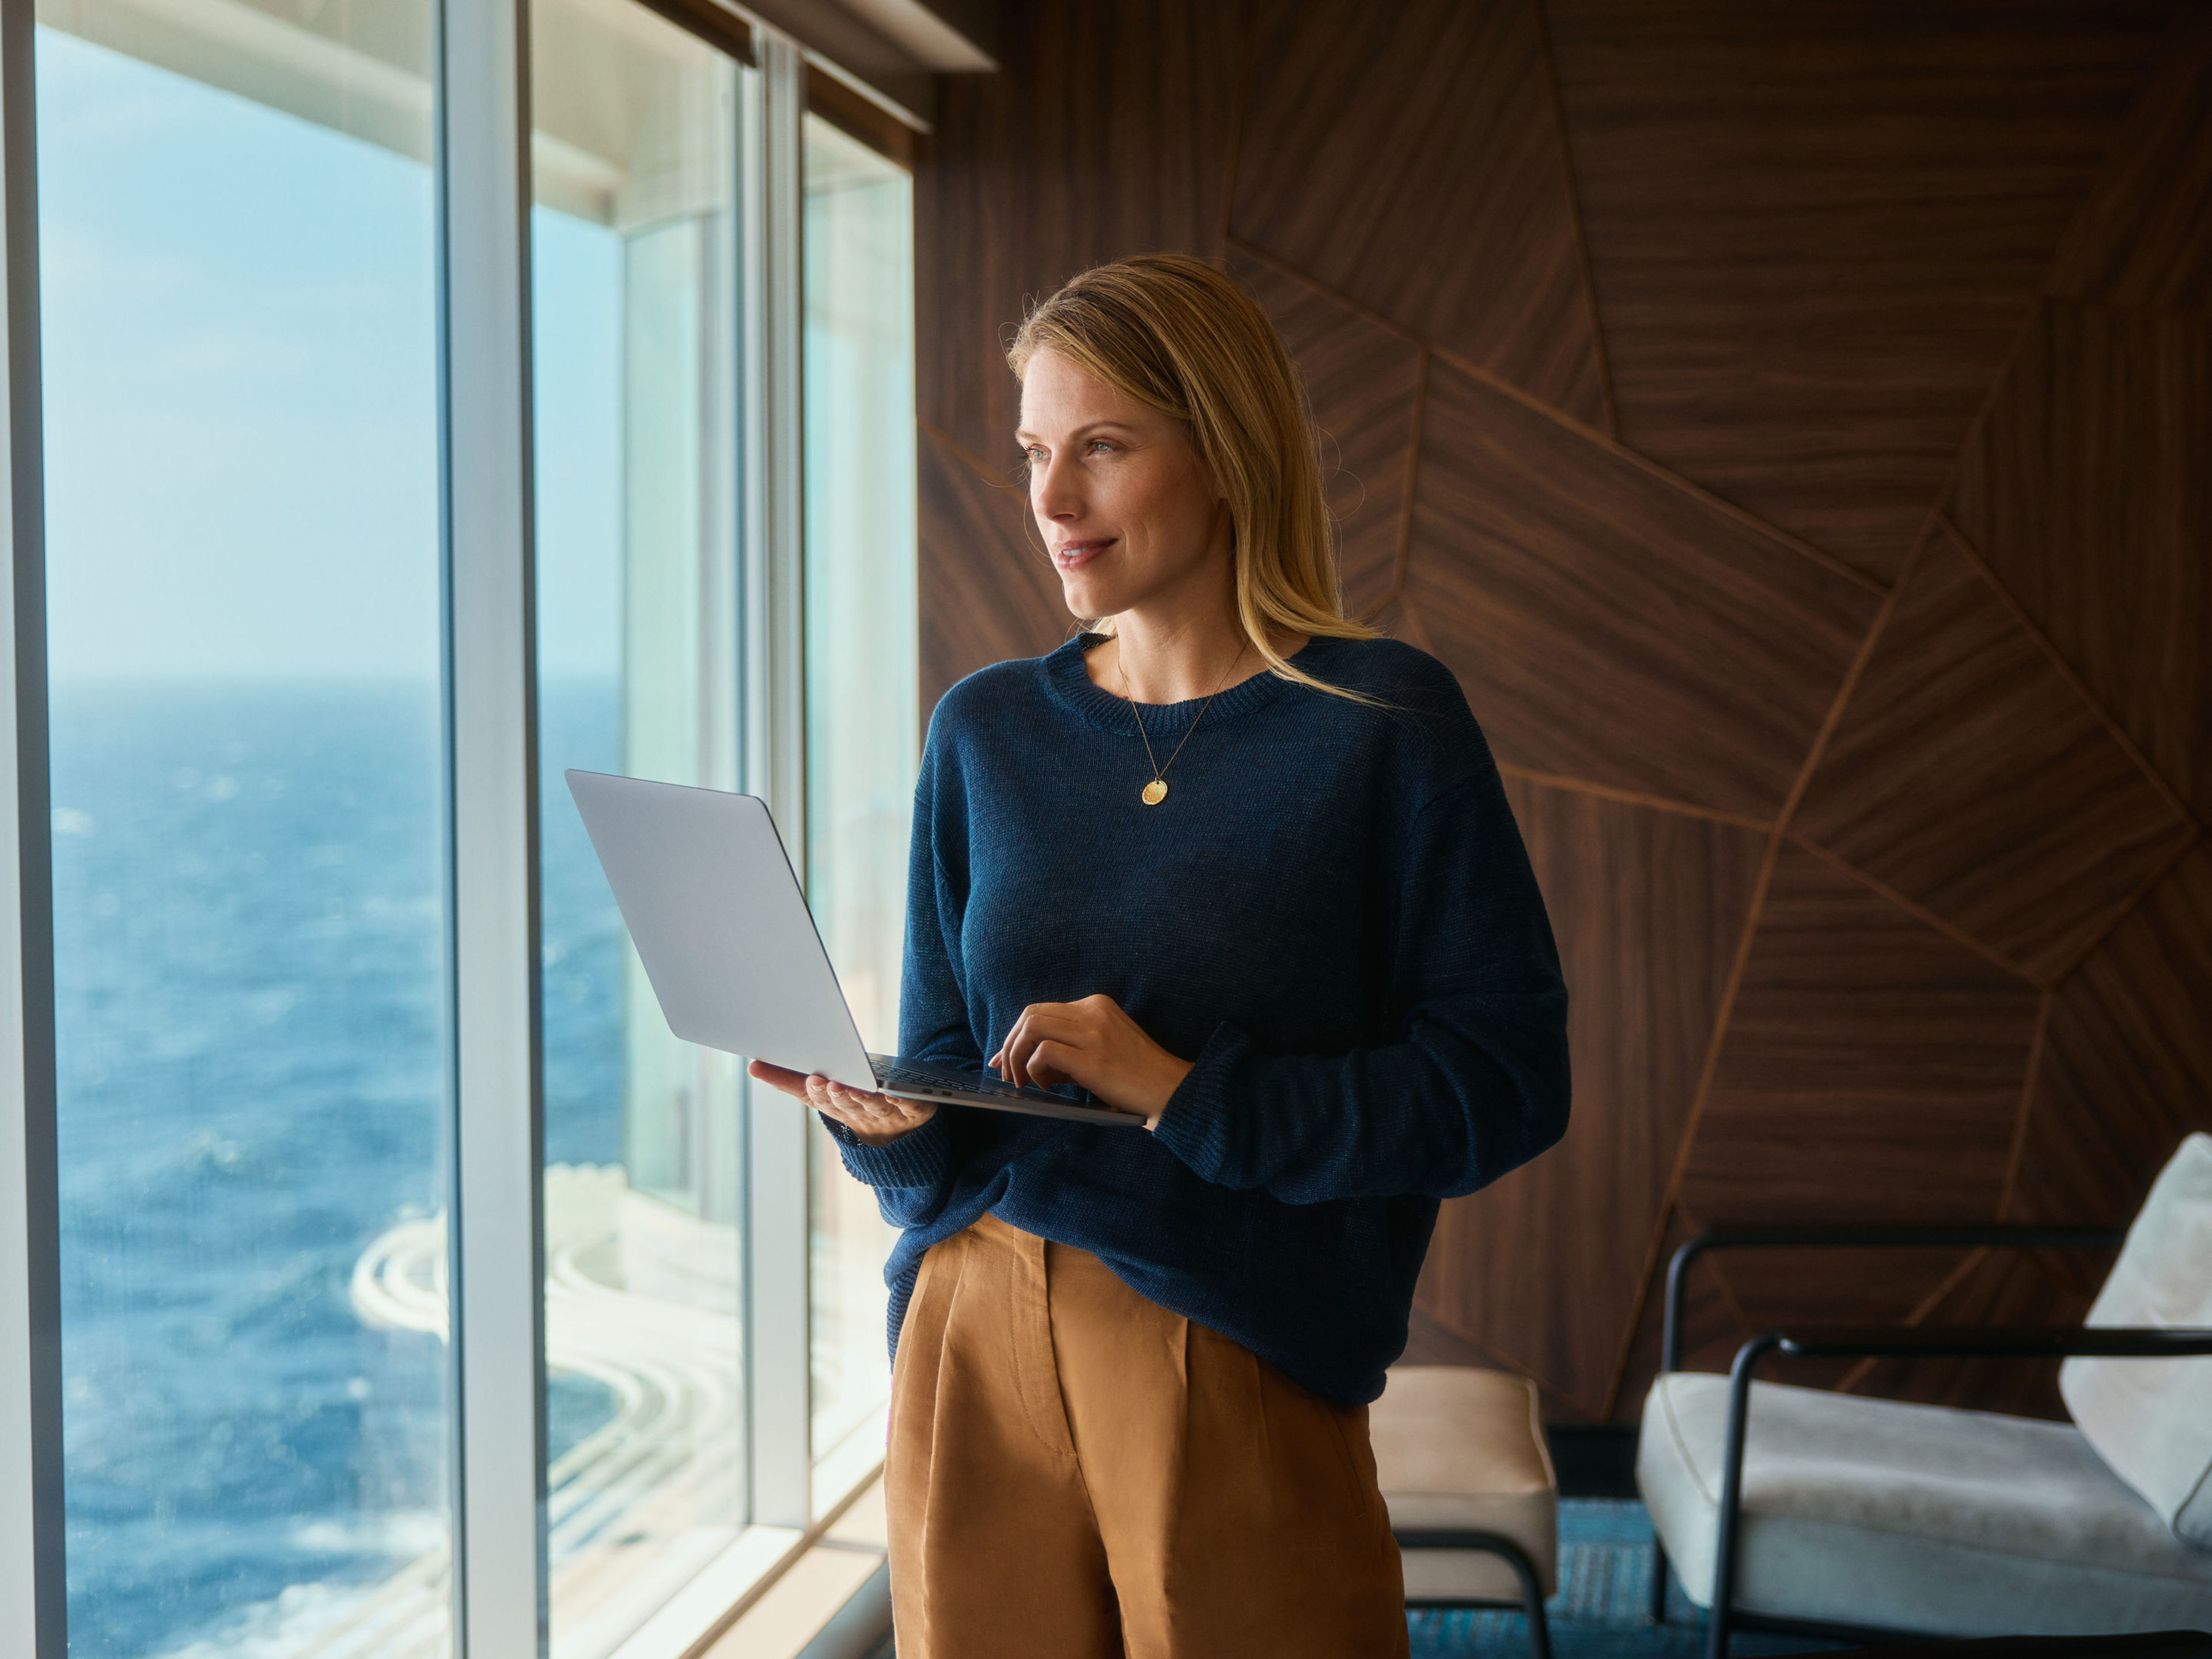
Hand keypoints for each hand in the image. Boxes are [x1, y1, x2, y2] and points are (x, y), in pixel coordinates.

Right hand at [747, 1059, 935, 1146]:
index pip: (821, 1099)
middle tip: (824, 1081)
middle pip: (846, 1103)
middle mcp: (861, 1112)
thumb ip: (791, 1080)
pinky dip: (902, 1100)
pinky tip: (897, 1093)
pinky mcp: (916, 1111)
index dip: (815, 1091)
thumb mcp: (826, 1093)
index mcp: (838, 1106)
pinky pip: (910, 1105)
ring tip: (851, 1086)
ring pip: (873, 1105)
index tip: (811, 1078)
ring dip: (861, 1097)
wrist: (903, 1136)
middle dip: (834, 1094)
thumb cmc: (858, 1106)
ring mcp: (888, 1114)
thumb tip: (752, 1066)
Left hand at [989, 994, 1192, 1128]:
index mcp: (1095, 1005)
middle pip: (1030, 1014)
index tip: (1004, 1058)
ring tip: (1023, 1081)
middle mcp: (1092, 1011)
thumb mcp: (1099, 1052)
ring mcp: (1093, 1032)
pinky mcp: (1092, 1057)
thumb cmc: (1135, 1076)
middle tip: (1008, 1073)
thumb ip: (1064, 1052)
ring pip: (1032, 1026)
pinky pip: (1044, 1051)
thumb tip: (1021, 1063)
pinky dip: (1034, 1069)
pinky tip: (1045, 1086)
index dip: (1015, 1035)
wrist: (1170, 1090)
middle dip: (1010, 1044)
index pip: (1041, 1010)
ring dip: (1017, 1055)